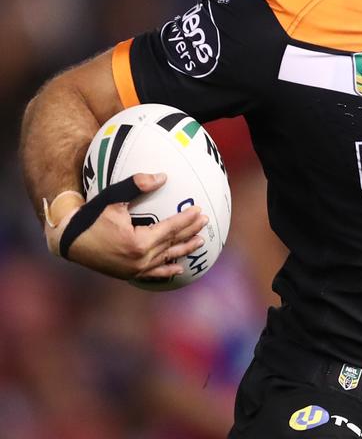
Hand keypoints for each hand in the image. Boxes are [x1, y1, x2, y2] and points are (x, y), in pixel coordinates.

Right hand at [45, 173, 207, 281]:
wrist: (68, 240)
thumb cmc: (89, 217)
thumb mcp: (113, 199)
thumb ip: (138, 186)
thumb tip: (162, 177)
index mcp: (139, 242)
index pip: (171, 228)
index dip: (186, 219)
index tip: (199, 210)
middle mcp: (140, 259)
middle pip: (172, 243)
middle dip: (190, 231)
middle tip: (205, 221)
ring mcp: (134, 269)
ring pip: (166, 258)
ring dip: (184, 250)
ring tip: (200, 242)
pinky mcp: (128, 274)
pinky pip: (153, 273)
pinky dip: (166, 271)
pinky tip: (178, 269)